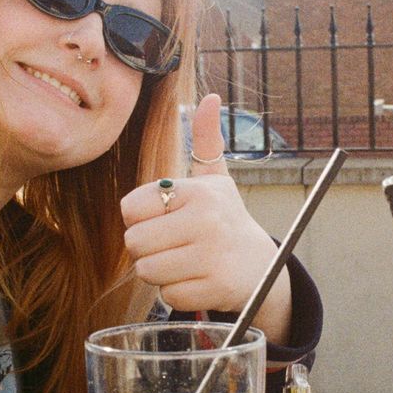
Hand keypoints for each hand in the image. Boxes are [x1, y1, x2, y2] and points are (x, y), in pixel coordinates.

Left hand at [120, 95, 290, 330]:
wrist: (263, 266)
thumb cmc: (226, 220)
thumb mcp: (216, 180)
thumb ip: (206, 140)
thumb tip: (210, 97)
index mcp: (197, 192)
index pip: (130, 208)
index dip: (141, 218)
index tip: (164, 219)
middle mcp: (205, 220)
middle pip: (134, 243)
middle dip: (148, 249)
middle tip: (173, 245)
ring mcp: (211, 256)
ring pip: (147, 271)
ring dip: (160, 273)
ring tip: (185, 262)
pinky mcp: (214, 288)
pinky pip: (168, 296)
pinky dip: (178, 293)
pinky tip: (198, 280)